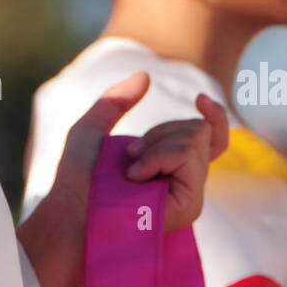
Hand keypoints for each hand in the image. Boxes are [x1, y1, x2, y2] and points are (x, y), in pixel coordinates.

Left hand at [50, 72, 228, 235]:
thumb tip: (146, 75)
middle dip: (160, 132)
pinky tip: (136, 177)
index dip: (216, 115)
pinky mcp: (189, 206)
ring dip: (155, 146)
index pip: (213, 137)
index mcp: (172, 165)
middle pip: (199, 129)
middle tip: (129, 158)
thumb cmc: (77, 178)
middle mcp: (186, 181)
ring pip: (194, 139)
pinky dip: (158, 157)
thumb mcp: (91, 128)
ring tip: (131, 174)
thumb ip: (117, 100)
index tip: (200, 99)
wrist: (70, 211)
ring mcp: (190, 195)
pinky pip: (186, 156)